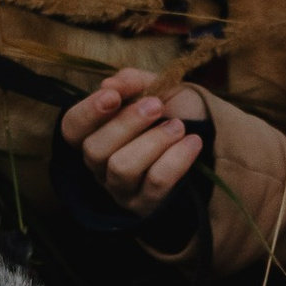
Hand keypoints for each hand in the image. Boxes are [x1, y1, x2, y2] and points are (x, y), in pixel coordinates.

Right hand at [58, 69, 212, 220]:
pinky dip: (176, 159)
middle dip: (126, 124)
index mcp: (95, 134)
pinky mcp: (147, 204)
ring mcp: (121, 189)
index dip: (88, 111)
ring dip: (153, 141)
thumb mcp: (156, 87)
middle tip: (156, 106)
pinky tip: (192, 142)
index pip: (72, 127)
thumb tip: (110, 85)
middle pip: (94, 150)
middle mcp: (100, 165)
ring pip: (122, 168)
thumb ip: (133, 81)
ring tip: (178, 126)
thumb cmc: (175, 112)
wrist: (213, 137)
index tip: (113, 95)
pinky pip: (155, 183)